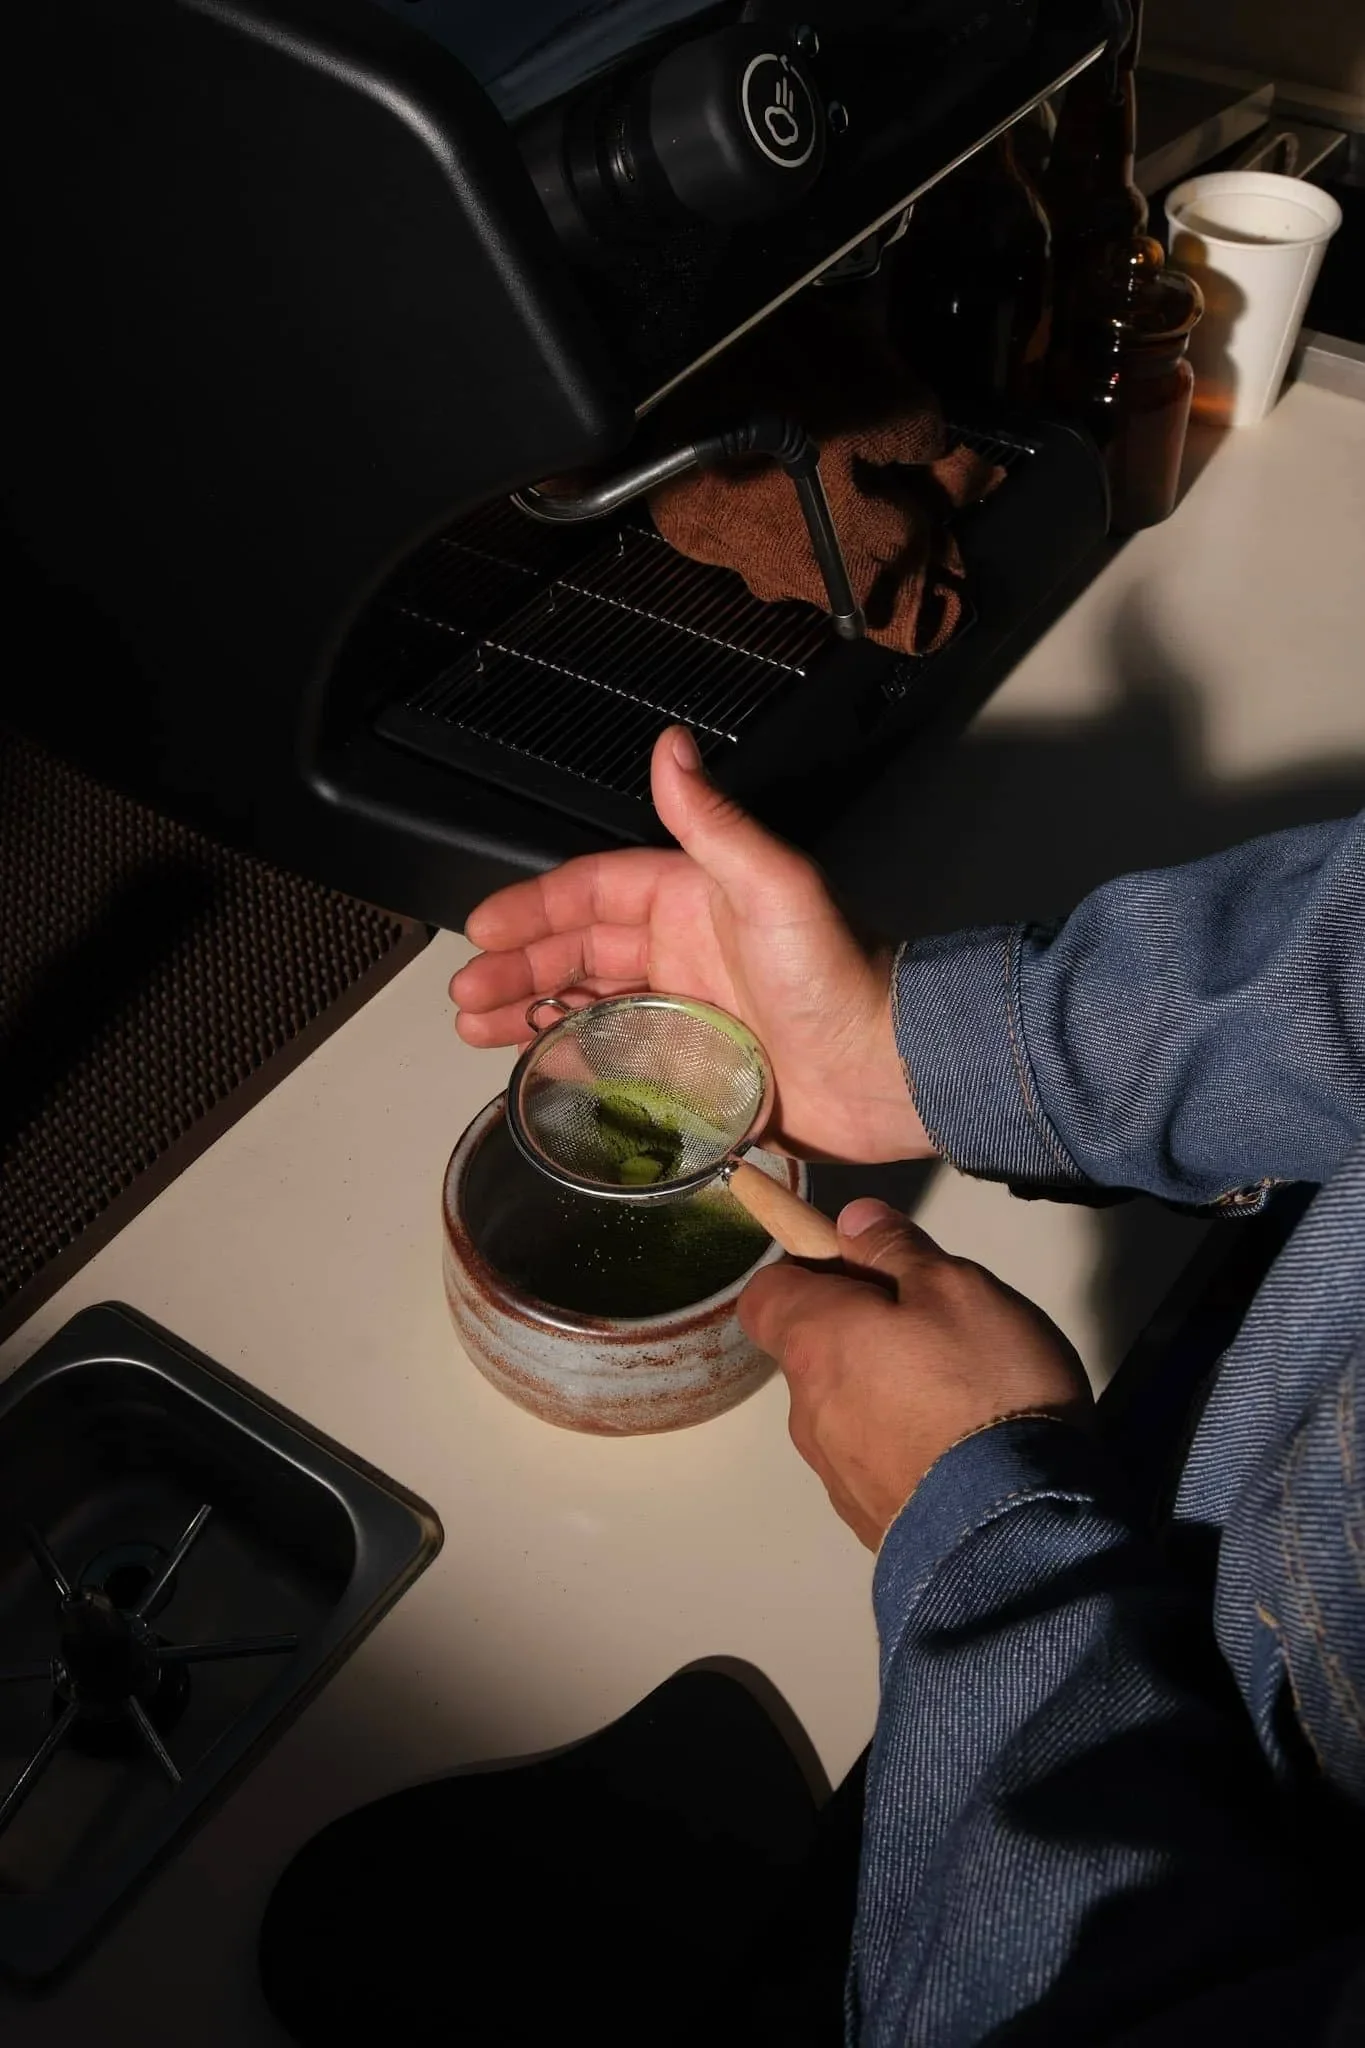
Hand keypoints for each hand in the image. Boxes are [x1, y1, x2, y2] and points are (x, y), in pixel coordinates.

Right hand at [451, 726, 933, 1163]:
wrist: (889, 1071)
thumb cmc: (842, 975)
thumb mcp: (774, 886)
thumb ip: (714, 822)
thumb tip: (671, 748)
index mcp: (692, 900)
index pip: (593, 892)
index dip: (534, 907)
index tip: (484, 928)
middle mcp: (683, 952)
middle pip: (576, 951)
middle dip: (515, 968)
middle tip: (466, 993)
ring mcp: (684, 1011)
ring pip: (585, 1004)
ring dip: (529, 1013)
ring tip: (476, 1030)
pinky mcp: (692, 1067)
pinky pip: (614, 1061)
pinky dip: (569, 1062)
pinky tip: (531, 1070)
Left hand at [740, 1199, 1091, 1548]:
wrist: (1016, 1533)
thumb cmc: (986, 1388)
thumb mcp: (958, 1289)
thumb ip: (897, 1249)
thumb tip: (851, 1220)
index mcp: (815, 1342)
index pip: (764, 1294)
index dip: (806, 1272)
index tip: (866, 1269)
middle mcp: (806, 1410)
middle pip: (812, 1352)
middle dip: (860, 1333)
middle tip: (936, 1329)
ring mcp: (833, 1473)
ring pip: (843, 1409)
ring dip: (882, 1392)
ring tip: (961, 1396)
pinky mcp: (866, 1521)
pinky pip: (872, 1463)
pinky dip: (902, 1447)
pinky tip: (960, 1452)